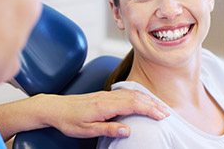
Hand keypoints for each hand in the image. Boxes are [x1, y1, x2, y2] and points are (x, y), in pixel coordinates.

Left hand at [36, 89, 168, 137]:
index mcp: (105, 105)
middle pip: (135, 97)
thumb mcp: (87, 129)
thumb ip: (108, 128)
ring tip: (158, 105)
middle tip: (166, 112)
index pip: (133, 105)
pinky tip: (140, 98)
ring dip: (146, 98)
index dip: (149, 109)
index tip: (162, 115)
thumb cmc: (70, 120)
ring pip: (130, 93)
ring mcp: (106, 94)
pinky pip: (124, 92)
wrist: (56, 107)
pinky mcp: (103, 95)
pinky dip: (136, 95)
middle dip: (152, 104)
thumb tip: (129, 130)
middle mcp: (107, 97)